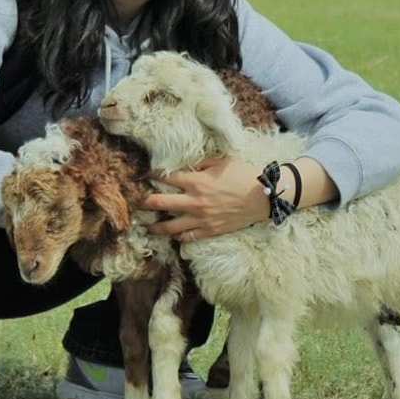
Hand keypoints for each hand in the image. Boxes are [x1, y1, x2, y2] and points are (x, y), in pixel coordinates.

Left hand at [141, 153, 268, 241]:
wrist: (263, 196)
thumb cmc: (243, 175)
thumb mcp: (221, 161)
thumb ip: (201, 162)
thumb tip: (186, 164)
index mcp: (196, 181)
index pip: (166, 178)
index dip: (153, 175)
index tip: (146, 175)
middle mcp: (194, 201)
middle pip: (160, 203)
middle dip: (145, 202)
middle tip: (136, 203)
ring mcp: (201, 219)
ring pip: (170, 227)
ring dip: (156, 227)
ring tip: (147, 227)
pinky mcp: (210, 230)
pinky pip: (189, 237)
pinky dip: (179, 237)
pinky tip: (174, 236)